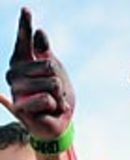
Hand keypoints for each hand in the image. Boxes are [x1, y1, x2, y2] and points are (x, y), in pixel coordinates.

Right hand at [0, 8, 73, 139]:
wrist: (59, 122)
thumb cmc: (57, 95)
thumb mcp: (57, 73)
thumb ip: (47, 54)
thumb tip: (40, 32)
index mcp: (24, 60)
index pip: (24, 39)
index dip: (25, 24)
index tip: (26, 9)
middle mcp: (15, 72)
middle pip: (49, 66)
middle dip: (60, 81)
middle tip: (56, 91)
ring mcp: (15, 89)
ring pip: (50, 83)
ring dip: (59, 95)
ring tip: (53, 101)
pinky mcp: (20, 106)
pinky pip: (46, 99)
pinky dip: (55, 106)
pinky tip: (49, 110)